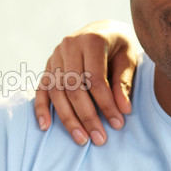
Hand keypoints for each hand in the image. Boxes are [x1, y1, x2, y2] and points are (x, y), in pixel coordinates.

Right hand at [33, 20, 140, 144]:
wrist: (104, 30)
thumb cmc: (120, 46)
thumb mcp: (129, 59)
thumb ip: (124, 82)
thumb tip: (124, 110)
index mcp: (92, 40)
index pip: (96, 79)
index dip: (106, 104)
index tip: (118, 124)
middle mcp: (69, 46)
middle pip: (74, 88)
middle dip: (87, 116)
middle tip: (100, 139)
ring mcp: (55, 55)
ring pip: (57, 92)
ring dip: (68, 118)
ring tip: (81, 140)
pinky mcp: (48, 65)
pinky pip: (42, 89)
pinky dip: (41, 108)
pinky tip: (45, 127)